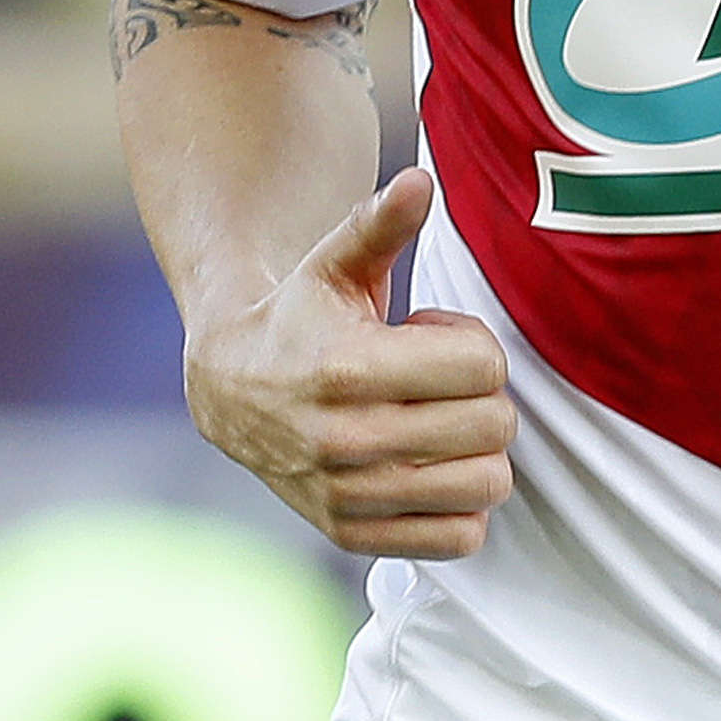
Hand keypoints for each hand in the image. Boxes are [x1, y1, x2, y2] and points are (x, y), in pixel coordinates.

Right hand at [180, 164, 515, 559]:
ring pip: (487, 485)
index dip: (473, 346)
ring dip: (476, 450)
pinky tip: (427, 468)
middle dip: (480, 396)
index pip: (483, 367)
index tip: (433, 338)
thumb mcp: (333, 264)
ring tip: (430, 423)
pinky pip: (460, 539)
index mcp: (346, 369)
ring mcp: (349, 495)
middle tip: (436, 383)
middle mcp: (345, 441)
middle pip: (493, 426)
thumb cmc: (300, 317)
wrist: (227, 389)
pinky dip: (461, 504)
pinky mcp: (352, 534)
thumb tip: (420, 181)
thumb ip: (379, 224)